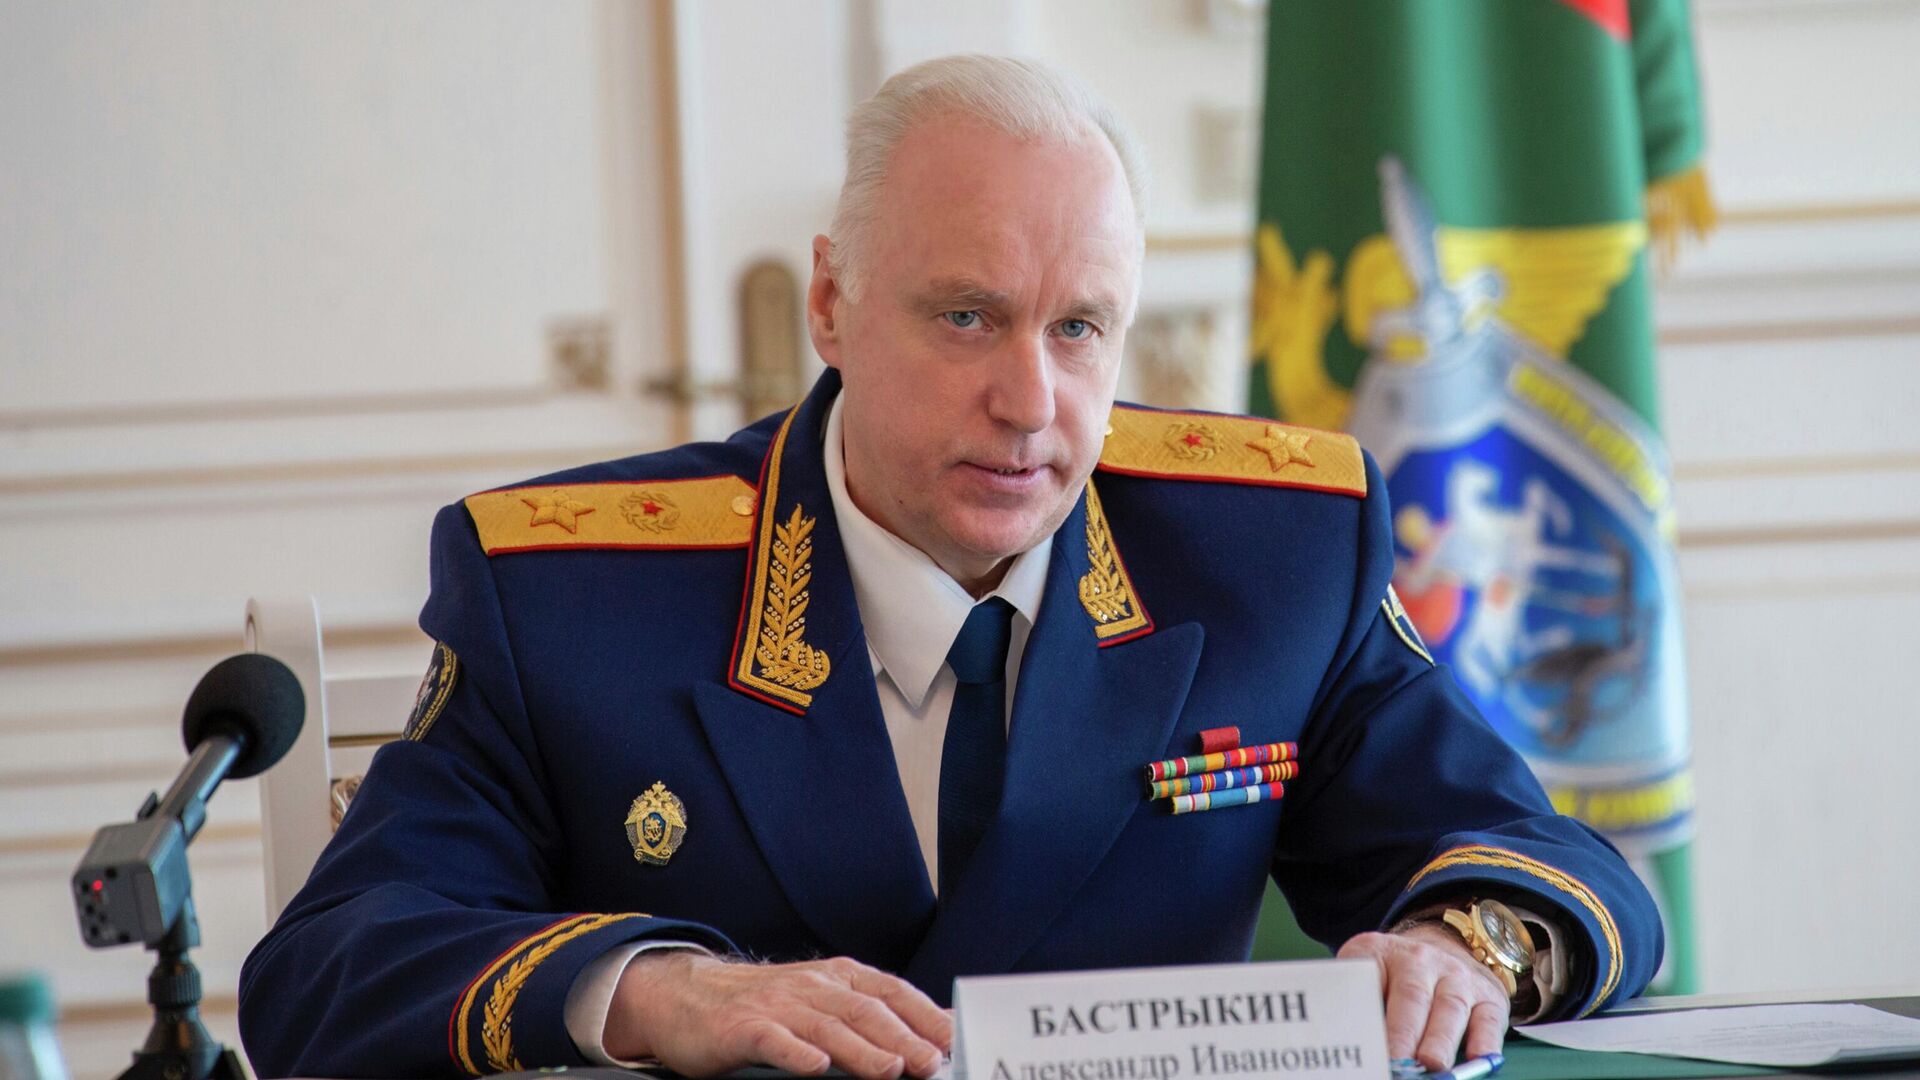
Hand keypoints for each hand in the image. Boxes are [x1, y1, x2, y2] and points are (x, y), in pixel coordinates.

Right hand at [604, 951, 950, 1078]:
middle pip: (866, 1011)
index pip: (890, 991)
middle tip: (933, 1063)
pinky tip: (816, 1068)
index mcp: (836, 978)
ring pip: (827, 1027)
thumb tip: (922, 1040)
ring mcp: (777, 1006)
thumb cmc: (763, 1006)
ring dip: (863, 1049)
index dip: (924, 1014)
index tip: (954, 1039)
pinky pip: (774, 1040)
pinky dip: (797, 1053)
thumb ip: (863, 1016)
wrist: (688, 995)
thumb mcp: (818, 1001)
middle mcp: (812, 987)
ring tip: (891, 1069)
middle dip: (904, 1037)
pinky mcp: (743, 1028)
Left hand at [1338, 922, 1509, 1071]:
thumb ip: (1353, 999)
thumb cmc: (1392, 977)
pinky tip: (1477, 1059)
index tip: (1358, 1039)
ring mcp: (1457, 976)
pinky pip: (1488, 1019)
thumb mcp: (1364, 973)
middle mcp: (1420, 960)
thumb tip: (1345, 1040)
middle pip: (1411, 996)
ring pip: (1450, 1008)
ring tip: (1432, 1066)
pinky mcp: (1488, 996)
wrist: (1440, 947)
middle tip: (1395, 1061)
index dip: (1365, 1009)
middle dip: (1403, 1033)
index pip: (1368, 977)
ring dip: (1439, 1040)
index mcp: (1379, 953)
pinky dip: (1485, 1041)